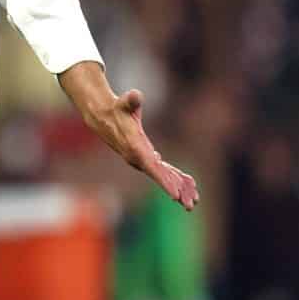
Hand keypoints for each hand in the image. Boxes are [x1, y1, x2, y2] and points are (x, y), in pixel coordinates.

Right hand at [58, 62, 199, 210]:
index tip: (175, 195)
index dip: (164, 181)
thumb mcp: (124, 103)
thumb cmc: (117, 109)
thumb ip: (131, 100)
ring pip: (163, 177)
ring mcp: (143, 161)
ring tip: (194, 201)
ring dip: (179, 188)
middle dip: (175, 190)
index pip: (152, 168)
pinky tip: (189, 185)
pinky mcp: (147, 159)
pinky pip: (163, 171)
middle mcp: (139, 159)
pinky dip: (176, 178)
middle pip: (160, 177)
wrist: (104, 119)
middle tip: (190, 205)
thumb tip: (135, 95)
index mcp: (135, 148)